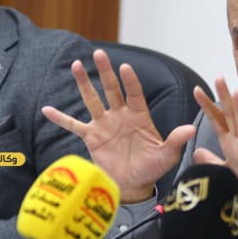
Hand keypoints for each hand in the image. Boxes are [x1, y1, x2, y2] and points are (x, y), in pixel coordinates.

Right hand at [42, 49, 195, 202]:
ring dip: (84, 83)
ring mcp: (104, 125)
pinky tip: (46, 109)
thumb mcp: (166, 156)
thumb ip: (175, 141)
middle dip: (105, 71)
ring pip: (92, 100)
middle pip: (111, 89)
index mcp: (139, 117)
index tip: (125, 68)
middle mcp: (120, 116)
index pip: (135, 94)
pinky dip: (60, 118)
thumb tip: (191, 129)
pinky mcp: (91, 137)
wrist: (132, 185)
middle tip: (98, 53)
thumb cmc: (151, 168)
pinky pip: (73, 125)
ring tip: (75, 65)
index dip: (130, 82)